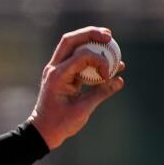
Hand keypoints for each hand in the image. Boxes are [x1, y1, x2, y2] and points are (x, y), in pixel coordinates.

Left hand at [28, 26, 125, 149]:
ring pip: (71, 46)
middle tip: (109, 35)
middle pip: (70, 40)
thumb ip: (101, 93)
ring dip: (89, 40)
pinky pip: (76, 59)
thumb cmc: (60, 123)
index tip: (108, 75)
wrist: (43, 130)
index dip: (100, 61)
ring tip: (108, 38)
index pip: (81, 56)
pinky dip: (90, 55)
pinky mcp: (62, 74)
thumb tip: (120, 80)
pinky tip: (106, 58)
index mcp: (57, 76)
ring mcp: (56, 70)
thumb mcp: (83, 109)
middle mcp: (54, 68)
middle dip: (90, 34)